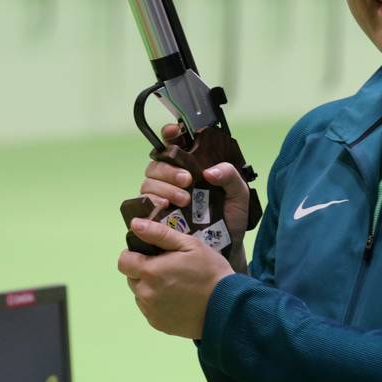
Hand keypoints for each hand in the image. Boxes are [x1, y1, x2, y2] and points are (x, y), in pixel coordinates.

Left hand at [117, 216, 234, 338]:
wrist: (227, 307)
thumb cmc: (210, 271)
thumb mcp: (189, 245)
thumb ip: (159, 233)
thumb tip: (135, 224)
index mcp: (149, 271)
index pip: (123, 261)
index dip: (134, 254)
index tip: (152, 253)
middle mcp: (145, 294)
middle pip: (131, 277)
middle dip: (143, 270)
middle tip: (168, 267)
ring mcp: (151, 311)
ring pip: (140, 293)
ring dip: (150, 287)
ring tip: (175, 284)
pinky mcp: (158, 324)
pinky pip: (149, 309)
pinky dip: (158, 302)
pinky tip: (177, 298)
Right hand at [139, 124, 252, 242]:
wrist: (226, 249)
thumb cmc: (230, 220)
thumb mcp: (238, 195)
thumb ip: (230, 176)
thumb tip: (210, 171)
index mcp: (191, 169)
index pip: (174, 146)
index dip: (170, 135)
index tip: (173, 132)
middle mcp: (172, 181)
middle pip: (157, 164)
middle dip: (169, 169)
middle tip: (187, 180)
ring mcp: (162, 198)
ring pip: (149, 183)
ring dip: (163, 187)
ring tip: (183, 199)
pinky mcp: (155, 217)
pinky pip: (143, 204)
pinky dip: (151, 202)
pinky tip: (165, 207)